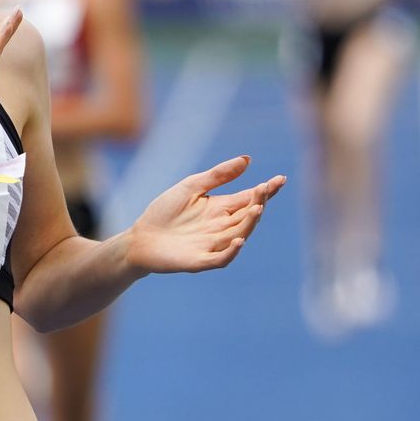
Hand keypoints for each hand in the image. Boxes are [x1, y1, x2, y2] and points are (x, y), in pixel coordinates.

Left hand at [125, 155, 285, 274]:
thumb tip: (247, 160)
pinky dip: (231, 252)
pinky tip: (238, 241)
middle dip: (259, 203)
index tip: (280, 179)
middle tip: (264, 190)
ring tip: (257, 208)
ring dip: (249, 224)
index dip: (266, 190)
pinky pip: (220, 258)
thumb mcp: (191, 187)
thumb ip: (218, 175)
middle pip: (248, 216)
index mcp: (221, 209)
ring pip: (239, 235)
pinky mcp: (199, 261)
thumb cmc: (164, 212)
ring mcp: (212, 245)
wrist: (139, 238)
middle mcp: (221, 228)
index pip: (249, 199)